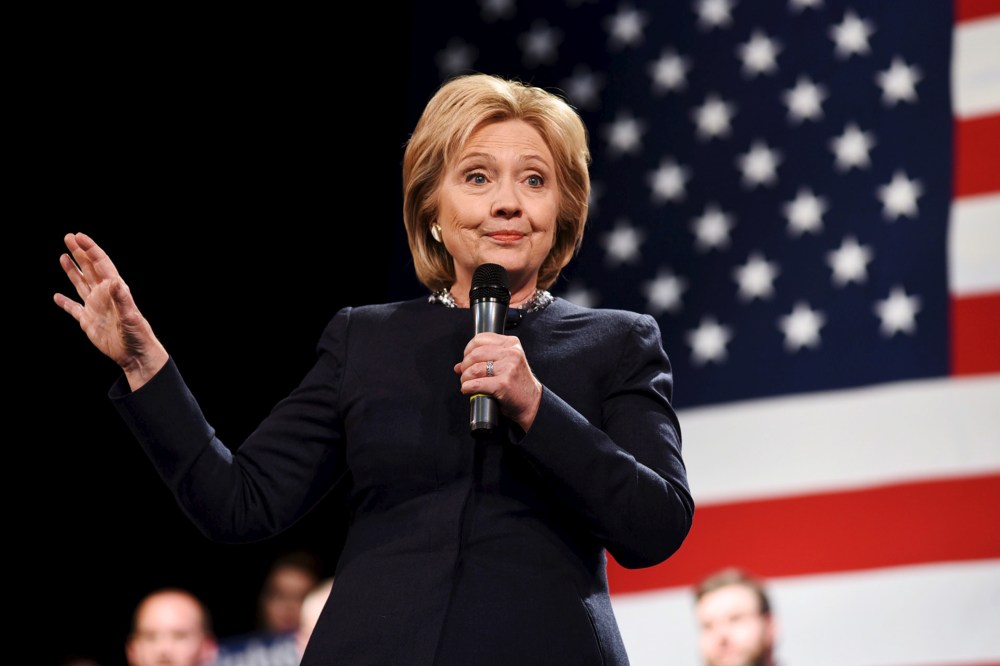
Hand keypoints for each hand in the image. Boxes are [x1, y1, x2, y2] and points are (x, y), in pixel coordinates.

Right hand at [53, 232, 167, 390]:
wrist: (134, 354)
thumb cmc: (137, 334)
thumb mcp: (131, 315)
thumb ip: (122, 298)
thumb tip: (114, 281)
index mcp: (114, 289)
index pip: (100, 263)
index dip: (90, 249)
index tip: (78, 236)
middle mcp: (104, 295)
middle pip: (89, 269)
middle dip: (80, 253)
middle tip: (68, 237)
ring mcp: (95, 307)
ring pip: (81, 284)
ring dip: (73, 271)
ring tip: (63, 256)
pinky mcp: (88, 321)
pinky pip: (74, 308)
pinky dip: (65, 302)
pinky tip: (57, 296)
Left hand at [454, 332, 542, 431]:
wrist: (531, 402)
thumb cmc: (517, 384)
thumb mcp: (505, 364)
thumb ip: (484, 360)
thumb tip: (459, 366)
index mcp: (511, 343)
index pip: (480, 338)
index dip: (468, 350)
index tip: (467, 360)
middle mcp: (511, 353)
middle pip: (475, 354)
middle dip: (465, 366)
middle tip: (465, 374)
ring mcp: (508, 368)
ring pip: (474, 369)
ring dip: (465, 378)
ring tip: (467, 383)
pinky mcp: (503, 383)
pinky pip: (476, 384)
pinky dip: (468, 388)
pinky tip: (468, 390)